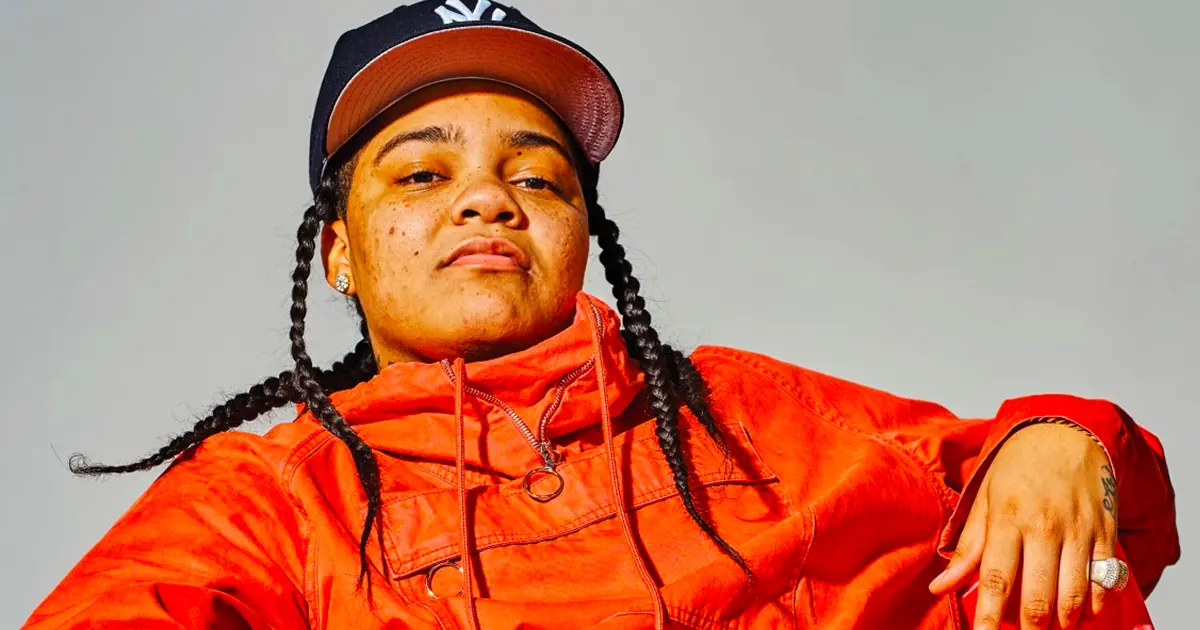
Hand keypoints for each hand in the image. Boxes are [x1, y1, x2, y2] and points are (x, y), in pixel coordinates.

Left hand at [928, 422, 1118, 629]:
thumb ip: (966, 547)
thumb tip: (939, 586)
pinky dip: (1092, 606)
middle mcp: (1044, 527)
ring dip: (1061, 623)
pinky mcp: (1105, 533)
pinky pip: (1104, 583)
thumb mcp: (983, 498)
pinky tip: (1079, 612)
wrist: (1065, 433)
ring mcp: (1078, 531)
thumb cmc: (1017, 467)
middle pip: (1037, 598)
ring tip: (1047, 628)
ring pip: (1073, 597)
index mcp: (1007, 518)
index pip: (995, 579)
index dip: (988, 617)